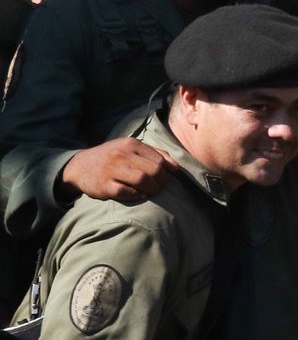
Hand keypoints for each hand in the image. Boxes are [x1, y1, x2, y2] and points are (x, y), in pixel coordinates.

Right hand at [60, 137, 178, 201]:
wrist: (80, 167)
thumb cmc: (112, 158)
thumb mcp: (130, 148)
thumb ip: (155, 154)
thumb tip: (176, 167)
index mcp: (130, 144)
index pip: (160, 159)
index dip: (167, 172)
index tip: (165, 179)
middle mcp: (121, 154)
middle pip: (154, 170)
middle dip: (161, 182)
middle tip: (159, 187)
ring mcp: (112, 170)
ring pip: (143, 180)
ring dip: (152, 189)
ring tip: (151, 191)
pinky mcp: (105, 185)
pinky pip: (128, 193)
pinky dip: (138, 196)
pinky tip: (138, 195)